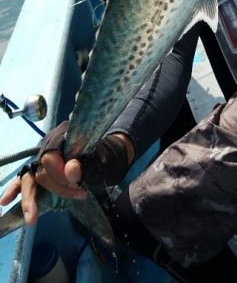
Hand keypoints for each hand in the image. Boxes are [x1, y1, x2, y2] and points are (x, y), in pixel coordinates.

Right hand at [0, 122, 133, 223]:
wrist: (109, 153)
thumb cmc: (105, 155)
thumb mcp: (101, 158)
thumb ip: (87, 163)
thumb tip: (70, 170)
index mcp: (64, 136)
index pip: (51, 158)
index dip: (60, 176)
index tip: (80, 188)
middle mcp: (50, 145)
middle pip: (42, 169)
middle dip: (56, 188)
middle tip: (79, 196)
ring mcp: (44, 157)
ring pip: (30, 176)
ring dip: (29, 197)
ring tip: (30, 217)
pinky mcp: (42, 169)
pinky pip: (25, 178)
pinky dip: (16, 189)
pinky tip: (5, 201)